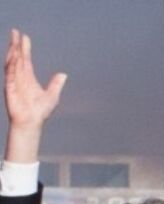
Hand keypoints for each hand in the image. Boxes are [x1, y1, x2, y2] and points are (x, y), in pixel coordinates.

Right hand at [3, 30, 65, 161]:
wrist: (31, 122)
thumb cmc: (40, 112)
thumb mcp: (52, 96)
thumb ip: (56, 84)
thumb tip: (63, 74)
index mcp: (28, 78)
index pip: (26, 60)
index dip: (25, 48)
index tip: (24, 37)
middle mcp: (19, 77)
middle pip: (17, 58)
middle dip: (16, 45)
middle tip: (15, 32)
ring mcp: (14, 81)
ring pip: (12, 63)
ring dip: (13, 52)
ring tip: (14, 41)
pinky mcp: (10, 87)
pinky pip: (10, 74)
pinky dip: (12, 65)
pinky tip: (14, 57)